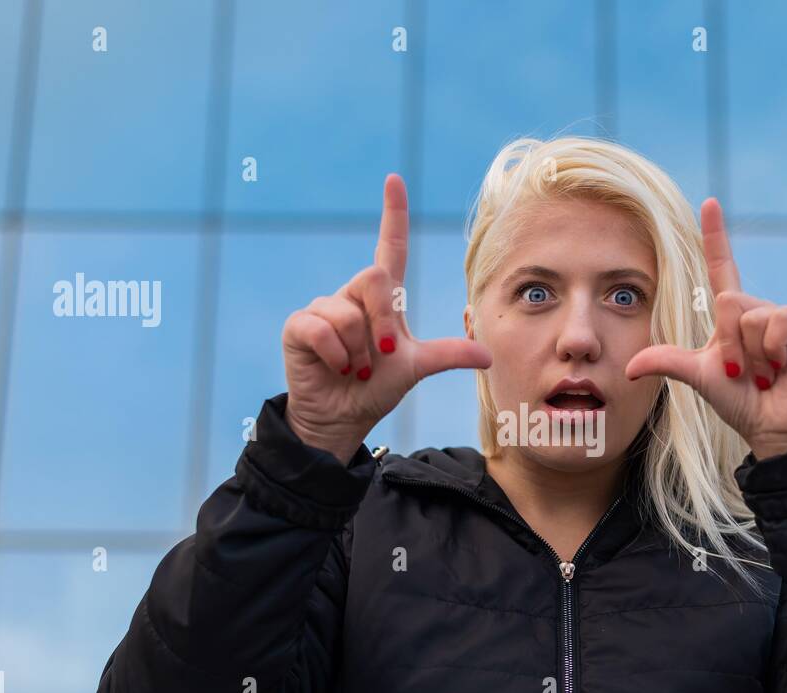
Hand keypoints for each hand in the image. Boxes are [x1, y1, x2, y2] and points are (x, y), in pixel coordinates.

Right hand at [280, 173, 491, 463]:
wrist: (342, 418)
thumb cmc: (376, 388)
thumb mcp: (416, 368)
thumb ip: (448, 355)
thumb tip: (487, 355)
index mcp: (383, 299)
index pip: (391, 247)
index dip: (393, 215)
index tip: (395, 180)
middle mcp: (352, 296)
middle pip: (374, 279)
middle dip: (383, 322)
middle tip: (381, 356)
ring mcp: (323, 309)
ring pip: (348, 313)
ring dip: (359, 351)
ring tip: (355, 369)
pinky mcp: (299, 326)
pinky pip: (322, 328)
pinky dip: (336, 355)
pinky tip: (335, 368)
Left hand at [624, 197, 786, 460]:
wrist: (773, 428)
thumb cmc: (740, 402)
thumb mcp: (699, 377)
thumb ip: (669, 362)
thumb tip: (630, 367)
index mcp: (732, 315)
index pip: (721, 267)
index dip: (715, 236)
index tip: (709, 202)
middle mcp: (758, 309)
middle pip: (728, 301)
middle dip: (728, 344)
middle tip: (742, 373)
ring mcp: (784, 315)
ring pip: (749, 313)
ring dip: (750, 353)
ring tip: (764, 374)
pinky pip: (777, 321)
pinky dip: (773, 349)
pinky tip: (783, 366)